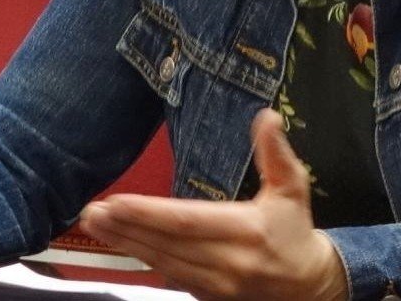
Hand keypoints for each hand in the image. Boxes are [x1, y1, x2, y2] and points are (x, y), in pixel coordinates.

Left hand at [77, 109, 348, 300]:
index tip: (118, 202)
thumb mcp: (293, 188)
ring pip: (162, 263)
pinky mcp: (208, 297)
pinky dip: (142, 260)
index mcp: (247, 231)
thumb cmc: (295, 231)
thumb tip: (267, 117)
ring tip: (96, 225)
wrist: (308, 286)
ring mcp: (216, 285)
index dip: (150, 214)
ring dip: (126, 244)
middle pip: (167, 245)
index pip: (189, 222)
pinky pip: (169, 277)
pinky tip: (121, 244)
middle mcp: (228, 262)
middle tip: (92, 212)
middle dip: (126, 228)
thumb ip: (276, 153)